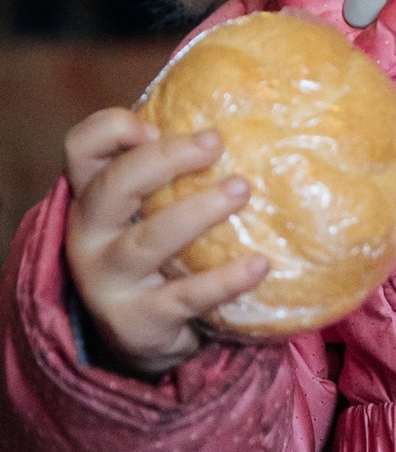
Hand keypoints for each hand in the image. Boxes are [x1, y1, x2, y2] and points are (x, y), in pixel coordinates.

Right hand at [64, 109, 268, 378]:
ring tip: (241, 190)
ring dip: (197, 211)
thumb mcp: (150, 207)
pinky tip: (259, 264)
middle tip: (214, 143)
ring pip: (149, 239)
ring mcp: (109, 281)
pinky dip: (224, 280)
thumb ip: (172, 168)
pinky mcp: (138, 321)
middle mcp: (90, 235)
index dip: (112, 128)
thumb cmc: (158, 252)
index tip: (155, 125)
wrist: (142, 337)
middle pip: (113, 185)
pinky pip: (185, 296)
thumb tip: (242, 114)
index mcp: (93, 195)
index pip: (81, 147)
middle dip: (164, 159)